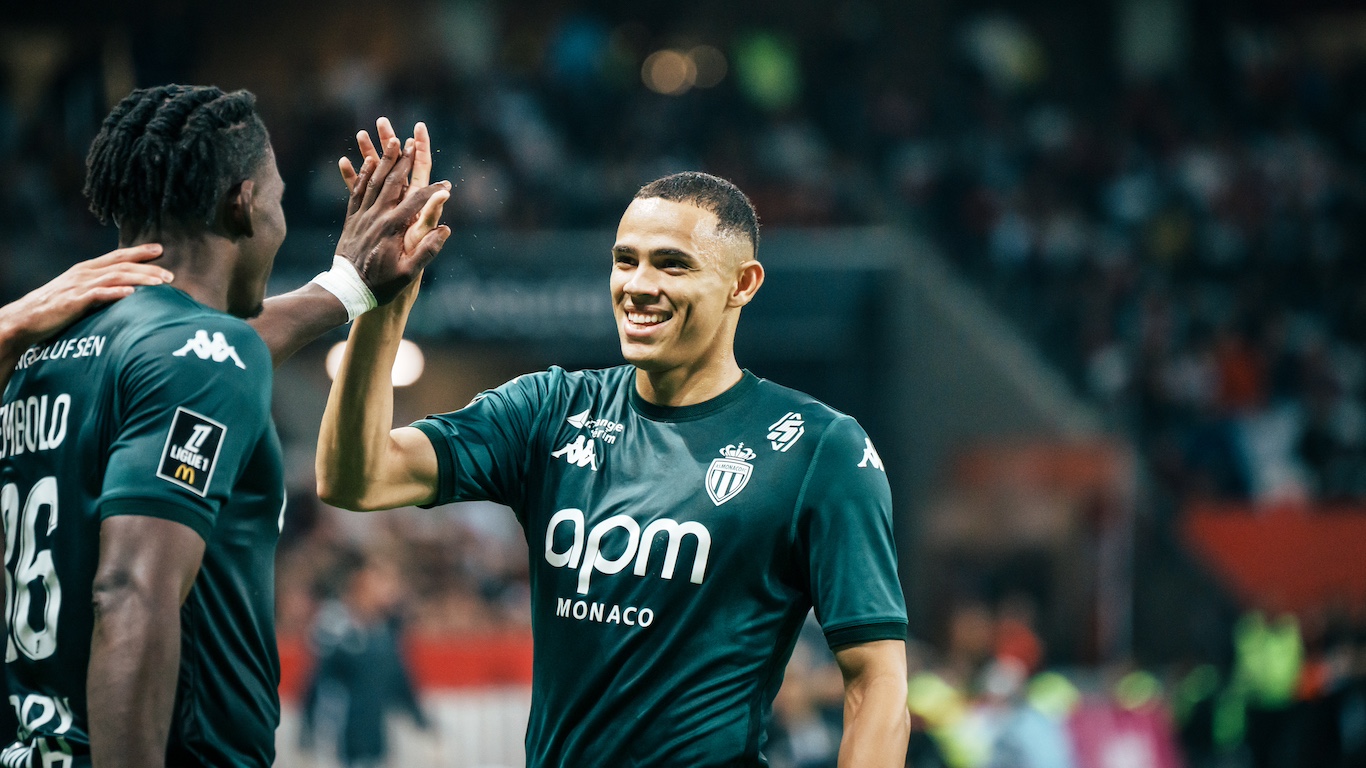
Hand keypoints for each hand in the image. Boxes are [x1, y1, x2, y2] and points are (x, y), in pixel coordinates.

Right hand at [0, 244, 169, 349]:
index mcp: (85, 269)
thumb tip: (123, 290)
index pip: (117, 256)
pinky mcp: (73, 302)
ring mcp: (78, 286)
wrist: (24, 319)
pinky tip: (131, 294)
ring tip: (161, 283)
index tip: (161, 249)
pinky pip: (97, 295)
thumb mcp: (78, 291)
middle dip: (148, 268)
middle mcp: (84, 273)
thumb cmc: (54, 308)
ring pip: (115, 278)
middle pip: (121, 266)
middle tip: (171, 274)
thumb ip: (98, 287)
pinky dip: (115, 293)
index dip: (139, 251)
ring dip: (140, 279)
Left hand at [335, 119, 449, 304]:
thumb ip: (427, 250)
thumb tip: (446, 229)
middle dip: (404, 160)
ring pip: (374, 181)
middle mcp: (377, 216)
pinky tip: (366, 163)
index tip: (447, 185)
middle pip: (393, 182)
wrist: (347, 290)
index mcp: (393, 227)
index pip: (417, 201)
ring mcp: (362, 215)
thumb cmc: (381, 284)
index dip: (433, 191)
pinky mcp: (351, 219)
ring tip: (391, 142)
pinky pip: (357, 191)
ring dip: (384, 160)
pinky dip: (363, 174)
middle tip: (413, 142)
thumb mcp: (409, 273)